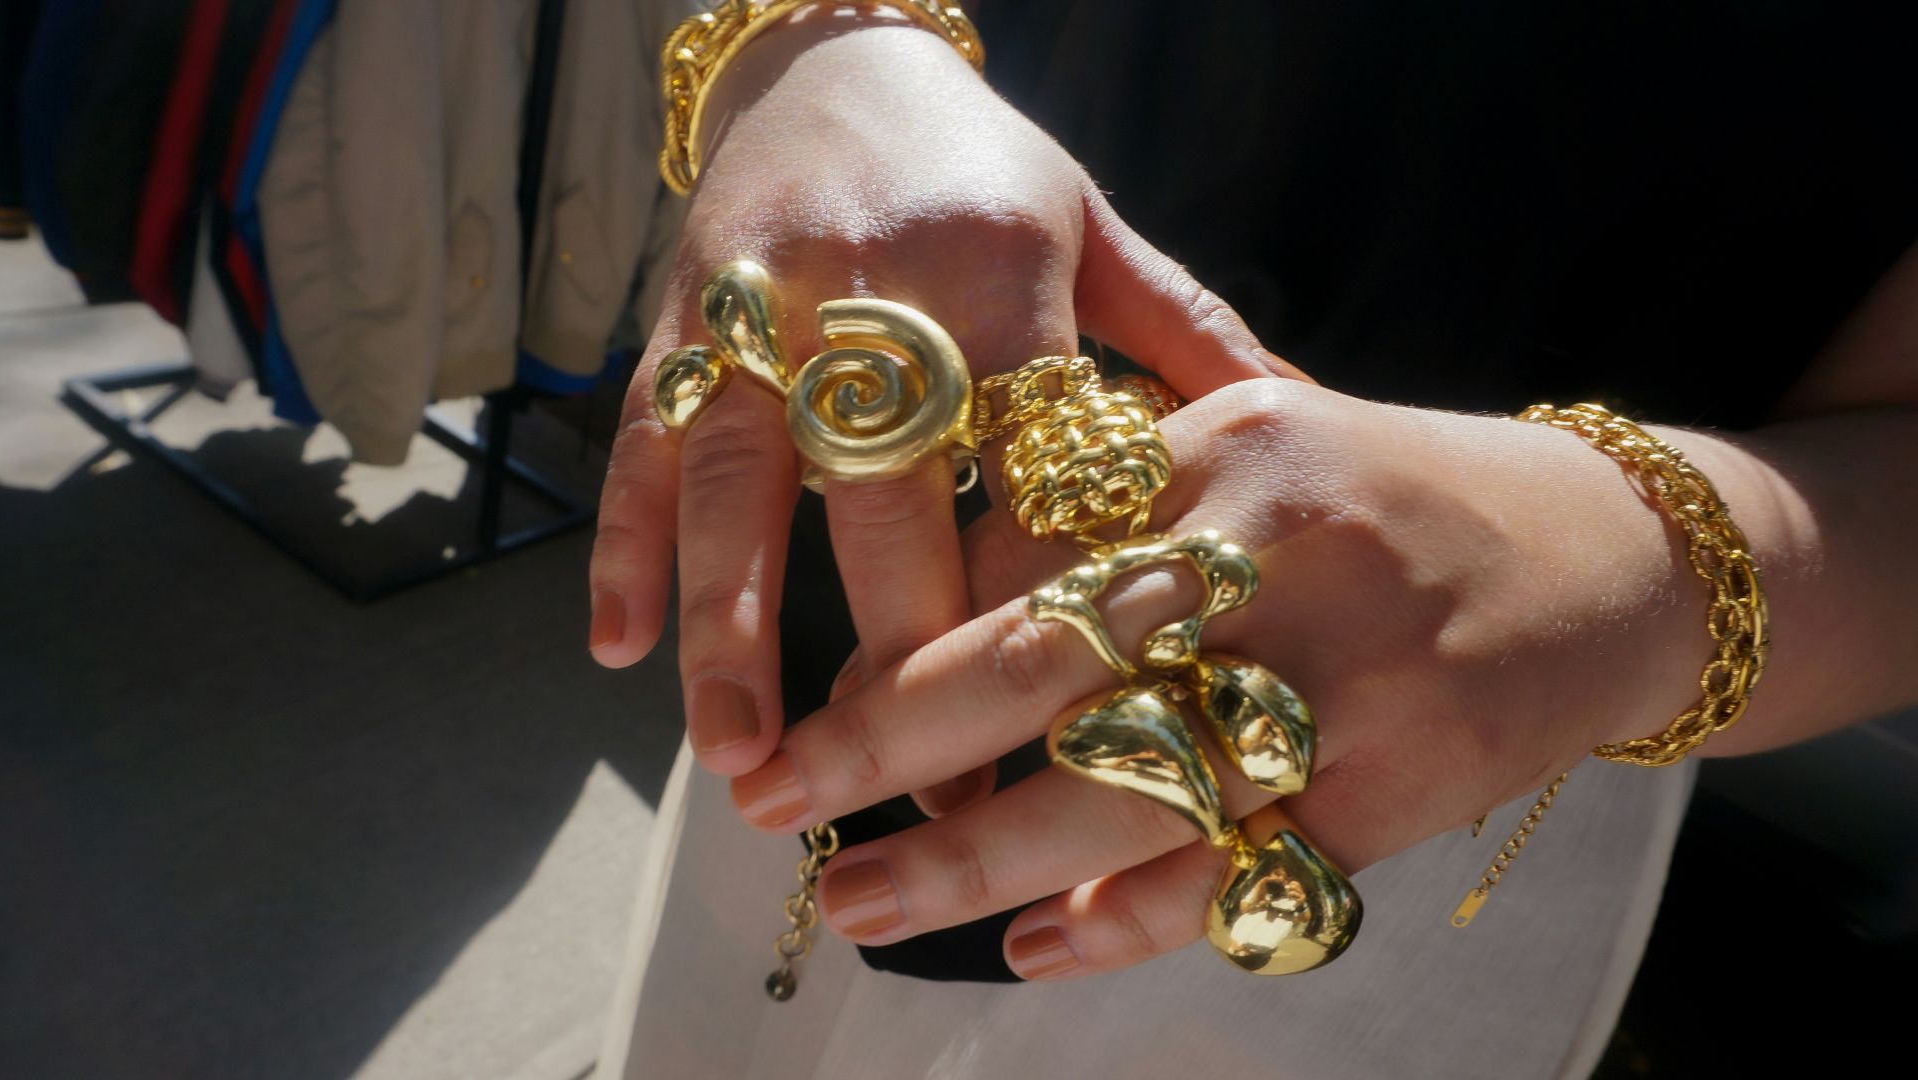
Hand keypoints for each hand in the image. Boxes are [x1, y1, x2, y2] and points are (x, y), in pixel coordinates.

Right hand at [588, 14, 1297, 784]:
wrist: (832, 55)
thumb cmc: (983, 165)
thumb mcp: (1095, 225)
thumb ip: (1187, 331)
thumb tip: (1312, 417)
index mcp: (1000, 276)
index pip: (1031, 466)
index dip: (1049, 601)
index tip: (1071, 726)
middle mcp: (872, 294)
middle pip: (882, 495)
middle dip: (898, 655)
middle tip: (918, 805)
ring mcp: (758, 305)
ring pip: (737, 479)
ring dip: (731, 627)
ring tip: (741, 758)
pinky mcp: (677, 313)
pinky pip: (644, 439)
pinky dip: (625, 542)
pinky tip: (617, 647)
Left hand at [728, 377, 1710, 977]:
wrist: (1606, 559)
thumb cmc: (1388, 504)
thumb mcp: (1252, 454)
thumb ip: (1111, 517)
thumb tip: (943, 628)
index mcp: (1222, 445)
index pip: (1023, 553)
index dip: (900, 646)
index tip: (811, 714)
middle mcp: (1276, 550)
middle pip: (1047, 665)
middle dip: (886, 746)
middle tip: (774, 806)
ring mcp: (1345, 674)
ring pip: (1126, 785)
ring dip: (975, 861)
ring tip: (863, 904)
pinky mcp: (1403, 780)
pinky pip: (1240, 866)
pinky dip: (1129, 917)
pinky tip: (1041, 945)